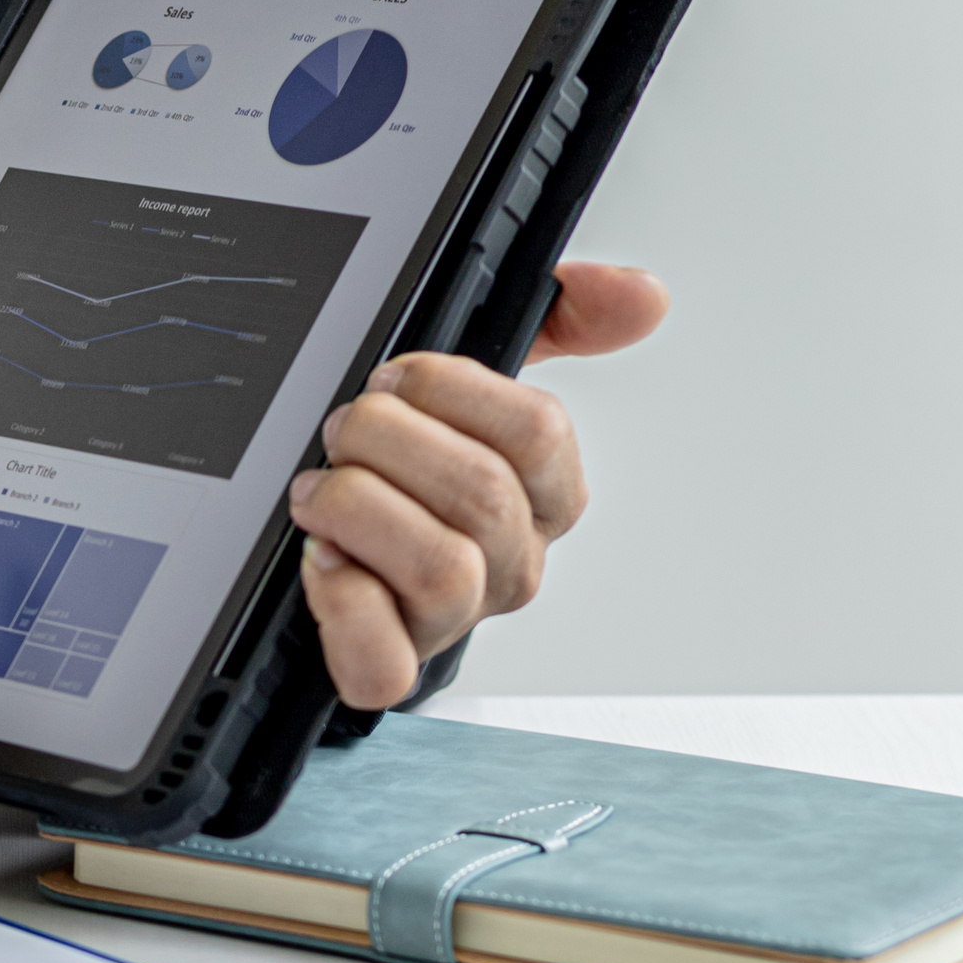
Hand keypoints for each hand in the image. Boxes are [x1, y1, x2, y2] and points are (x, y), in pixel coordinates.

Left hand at [288, 262, 668, 707]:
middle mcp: (509, 560)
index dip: (453, 391)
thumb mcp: (478, 382)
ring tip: (319, 489)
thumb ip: (560, 322)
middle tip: (344, 429)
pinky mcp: (390, 667)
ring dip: (360, 510)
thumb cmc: (416, 476)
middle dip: (390, 441)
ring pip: (442, 570)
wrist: (346, 567)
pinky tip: (321, 560)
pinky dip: (344, 604)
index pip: (540, 434)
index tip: (397, 377)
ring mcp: (454, 620)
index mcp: (542, 494)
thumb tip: (643, 295)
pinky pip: (384, 660)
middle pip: (483, 494)